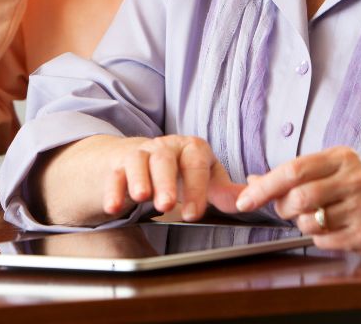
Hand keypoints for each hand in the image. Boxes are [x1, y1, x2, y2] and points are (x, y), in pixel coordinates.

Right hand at [103, 135, 245, 221]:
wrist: (145, 159)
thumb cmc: (181, 171)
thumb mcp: (205, 179)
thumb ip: (224, 192)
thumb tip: (247, 201)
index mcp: (192, 148)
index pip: (196, 164)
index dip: (196, 188)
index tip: (193, 213)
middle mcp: (166, 147)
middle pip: (165, 159)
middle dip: (166, 181)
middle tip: (167, 204)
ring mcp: (141, 153)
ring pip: (138, 161)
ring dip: (138, 179)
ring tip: (140, 196)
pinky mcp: (119, 164)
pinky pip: (115, 174)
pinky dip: (113, 190)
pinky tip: (113, 206)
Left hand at [235, 146, 360, 256]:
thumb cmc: (360, 189)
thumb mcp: (332, 170)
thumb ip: (294, 173)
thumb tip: (252, 181)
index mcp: (342, 158)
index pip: (293, 170)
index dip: (264, 187)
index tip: (245, 200)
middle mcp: (356, 180)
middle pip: (298, 198)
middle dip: (283, 208)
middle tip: (288, 209)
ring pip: (308, 223)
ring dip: (303, 225)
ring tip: (319, 218)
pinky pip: (324, 241)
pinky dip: (319, 239)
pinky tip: (333, 230)